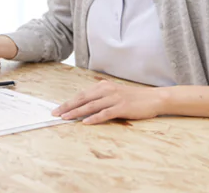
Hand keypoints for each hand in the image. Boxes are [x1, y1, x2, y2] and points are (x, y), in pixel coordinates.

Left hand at [51, 81, 166, 124]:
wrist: (153, 98)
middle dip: (67, 107)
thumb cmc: (133, 98)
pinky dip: (94, 118)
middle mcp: (106, 90)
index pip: (81, 95)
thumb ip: (100, 98)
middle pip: (82, 99)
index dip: (68, 102)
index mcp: (103, 86)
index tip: (57, 109)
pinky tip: (86, 122)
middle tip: (55, 114)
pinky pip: (105, 113)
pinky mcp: (122, 107)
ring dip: (77, 112)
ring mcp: (114, 98)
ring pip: (91, 106)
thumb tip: (84, 108)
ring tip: (66, 118)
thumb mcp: (114, 94)